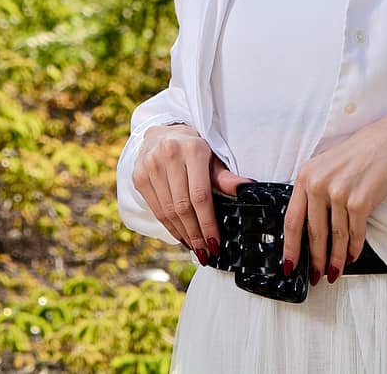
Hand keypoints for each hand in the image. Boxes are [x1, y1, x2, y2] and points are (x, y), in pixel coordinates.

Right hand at [132, 122, 254, 263]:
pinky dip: (169, 226)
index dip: (208, 223)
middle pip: (183, 206)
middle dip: (196, 234)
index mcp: (193, 149)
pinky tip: (180, 235)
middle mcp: (169, 155)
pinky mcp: (139, 176)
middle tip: (205, 251)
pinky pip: (156, 209)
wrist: (161, 134)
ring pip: (168, 211)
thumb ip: (225, 177)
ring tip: (195, 247)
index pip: (200, 196)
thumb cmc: (192, 149)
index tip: (215, 242)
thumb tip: (247, 188)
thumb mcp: (211, 158)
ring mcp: (150, 166)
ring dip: (183, 234)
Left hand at [281, 111, 386, 284]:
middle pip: (312, 233)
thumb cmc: (361, 152)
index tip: (288, 264)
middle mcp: (318, 184)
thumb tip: (308, 224)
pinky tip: (352, 256)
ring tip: (334, 271)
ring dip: (335, 258)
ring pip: (335, 237)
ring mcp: (339, 193)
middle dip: (314, 259)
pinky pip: (355, 233)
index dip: (290, 246)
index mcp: (306, 175)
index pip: (292, 219)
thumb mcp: (328, 165)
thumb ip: (314, 189)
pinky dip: (354, 248)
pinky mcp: (361, 201)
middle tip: (315, 276)